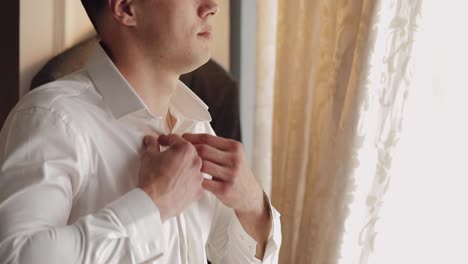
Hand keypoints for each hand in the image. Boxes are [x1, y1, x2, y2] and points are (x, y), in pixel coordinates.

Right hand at [138, 134, 203, 221]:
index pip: (176, 139)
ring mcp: (199, 178)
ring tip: (173, 171)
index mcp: (186, 150)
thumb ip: (151, 145)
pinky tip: (179, 183)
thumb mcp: (148, 156)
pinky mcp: (198, 191)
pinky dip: (188, 181)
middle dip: (177, 152)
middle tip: (167, 155)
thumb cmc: (151, 178)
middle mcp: (196, 162)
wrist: (153, 202)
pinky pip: (195, 183)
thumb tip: (150, 139)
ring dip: (185, 167)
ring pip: (193, 168)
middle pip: (188, 152)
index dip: (166, 139)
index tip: (161, 141)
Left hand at [182, 133, 271, 259]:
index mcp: (234, 147)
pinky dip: (194, 180)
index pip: (207, 138)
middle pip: (203, 150)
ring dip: (189, 165)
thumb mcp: (233, 156)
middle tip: (174, 151)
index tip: (179, 139)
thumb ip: (217, 147)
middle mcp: (234, 159)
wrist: (249, 195)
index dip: (190, 137)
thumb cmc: (236, 173)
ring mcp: (231, 174)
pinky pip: (204, 182)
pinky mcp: (225, 189)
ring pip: (202, 165)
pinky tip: (186, 179)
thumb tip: (191, 138)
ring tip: (178, 165)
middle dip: (186, 150)